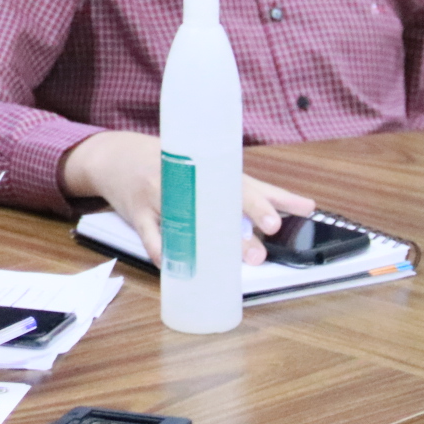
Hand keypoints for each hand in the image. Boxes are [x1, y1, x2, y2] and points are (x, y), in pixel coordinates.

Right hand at [58, 131, 315, 264]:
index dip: (262, 204)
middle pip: (216, 203)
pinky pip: (150, 235)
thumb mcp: (214, 170)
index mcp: (209, 167)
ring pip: (186, 222)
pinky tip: (174, 266)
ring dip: (205, 246)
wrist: (115, 156)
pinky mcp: (136, 211)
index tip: (281, 221)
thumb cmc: (172, 162)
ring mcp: (159, 194)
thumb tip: (307, 207)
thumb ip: (260, 191)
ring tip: (226, 266)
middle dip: (238, 229)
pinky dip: (163, 252)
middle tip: (258, 252)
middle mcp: (186, 177)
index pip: (241, 185)